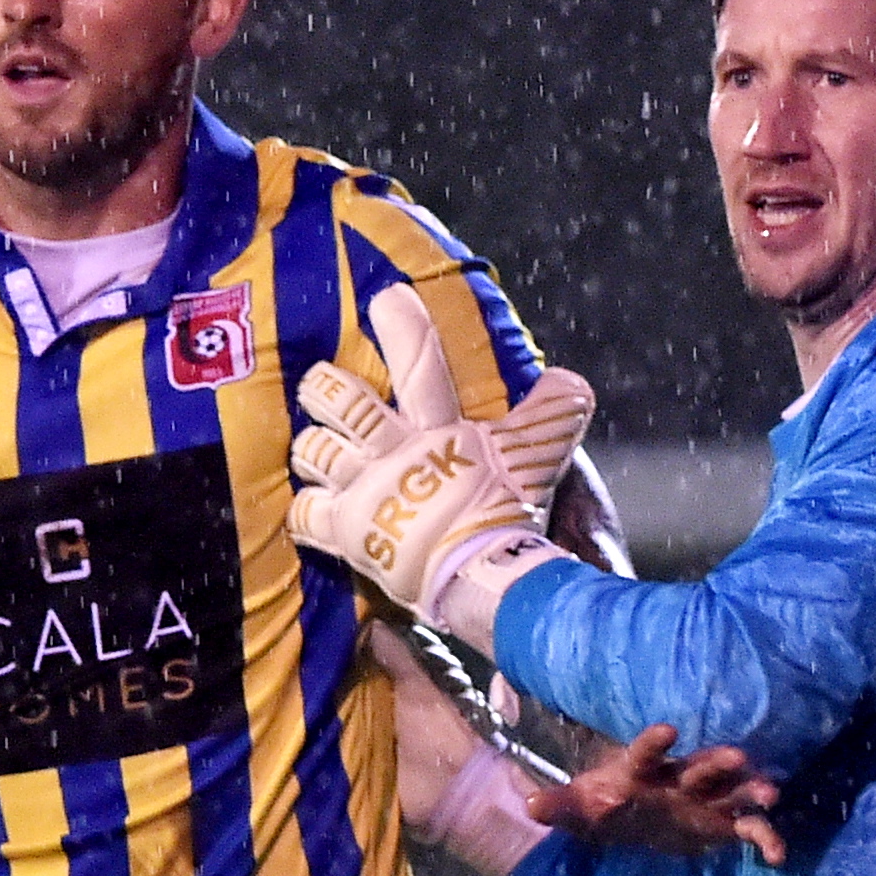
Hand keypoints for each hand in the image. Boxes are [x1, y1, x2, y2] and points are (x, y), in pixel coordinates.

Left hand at [288, 285, 594, 621]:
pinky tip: (311, 505)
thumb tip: (570, 379)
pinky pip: (305, 509)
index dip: (404, 329)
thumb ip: (551, 417)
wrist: (482, 577)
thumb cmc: (509, 517)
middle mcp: (393, 453)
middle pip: (342, 402)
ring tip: (316, 447)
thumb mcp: (537, 461)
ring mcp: (364, 491)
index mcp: (439, 431)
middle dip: (325, 388)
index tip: (387, 298)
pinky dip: (306, 506)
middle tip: (322, 385)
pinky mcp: (345, 530)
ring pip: (315, 450)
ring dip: (314, 447)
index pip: (422, 367)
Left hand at [530, 724, 786, 865]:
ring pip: (731, 791)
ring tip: (770, 794)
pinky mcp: (721, 824)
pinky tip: (777, 857)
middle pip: (699, 767)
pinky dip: (764, 838)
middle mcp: (678, 779)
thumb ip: (559, 806)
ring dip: (750, 791)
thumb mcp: (579, 808)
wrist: (629, 817)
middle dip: (718, 762)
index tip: (668, 730)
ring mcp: (703, 800)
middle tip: (739, 758)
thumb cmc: (603, 805)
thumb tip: (530, 807)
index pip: (645, 753)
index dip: (654, 742)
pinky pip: (748, 829)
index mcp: (641, 771)